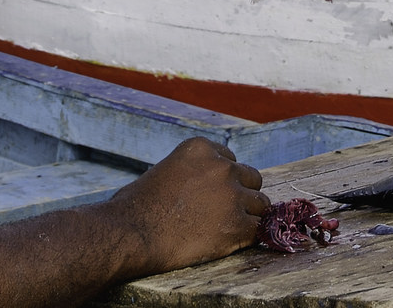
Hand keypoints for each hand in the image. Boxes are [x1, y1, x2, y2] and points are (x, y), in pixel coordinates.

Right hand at [101, 137, 268, 276]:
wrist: (131, 235)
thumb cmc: (135, 207)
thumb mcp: (163, 170)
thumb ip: (189, 171)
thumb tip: (197, 184)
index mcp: (201, 149)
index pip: (231, 160)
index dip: (223, 179)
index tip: (211, 194)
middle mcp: (222, 167)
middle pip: (251, 178)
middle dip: (240, 194)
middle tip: (222, 213)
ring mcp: (232, 196)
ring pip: (260, 204)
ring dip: (247, 216)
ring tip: (225, 230)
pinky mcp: (238, 226)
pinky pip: (257, 230)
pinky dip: (247, 238)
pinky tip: (229, 243)